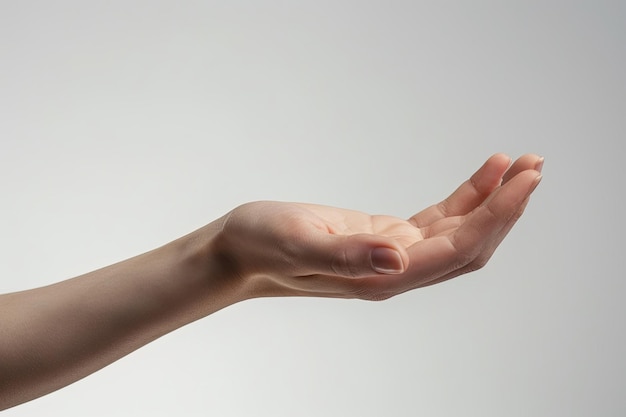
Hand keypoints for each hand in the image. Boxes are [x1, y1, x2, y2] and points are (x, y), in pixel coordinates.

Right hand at [214, 154, 542, 300]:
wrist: (240, 251)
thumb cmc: (261, 246)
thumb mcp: (297, 243)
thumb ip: (347, 255)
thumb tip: (400, 259)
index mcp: (380, 278)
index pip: (455, 251)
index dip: (494, 218)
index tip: (522, 182)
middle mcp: (394, 272)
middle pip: (468, 245)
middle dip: (506, 210)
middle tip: (534, 167)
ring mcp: (392, 257)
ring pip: (458, 233)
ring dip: (493, 203)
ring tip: (521, 165)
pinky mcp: (384, 238)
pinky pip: (437, 220)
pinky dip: (464, 198)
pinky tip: (484, 175)